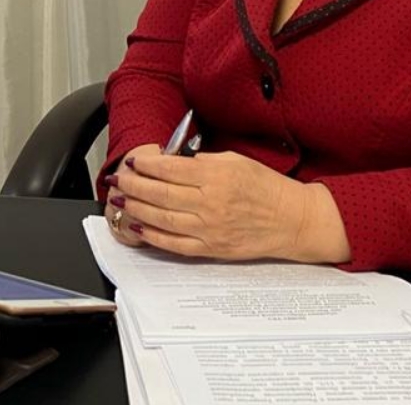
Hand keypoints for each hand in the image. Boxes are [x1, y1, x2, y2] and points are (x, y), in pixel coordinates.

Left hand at [108, 151, 347, 261]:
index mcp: (216, 176)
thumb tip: (173, 162)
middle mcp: (210, 203)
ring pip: (161, 219)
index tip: (134, 161)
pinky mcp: (212, 249)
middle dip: (133, 186)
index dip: (146, 165)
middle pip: (160, 194)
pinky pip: (174, 243)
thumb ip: (203, 161)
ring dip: (136, 209)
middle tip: (118, 181)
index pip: (170, 169)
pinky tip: (138, 227)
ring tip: (120, 202)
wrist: (292, 219)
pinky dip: (153, 236)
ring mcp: (209, 229)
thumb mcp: (236, 160)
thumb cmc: (266, 187)